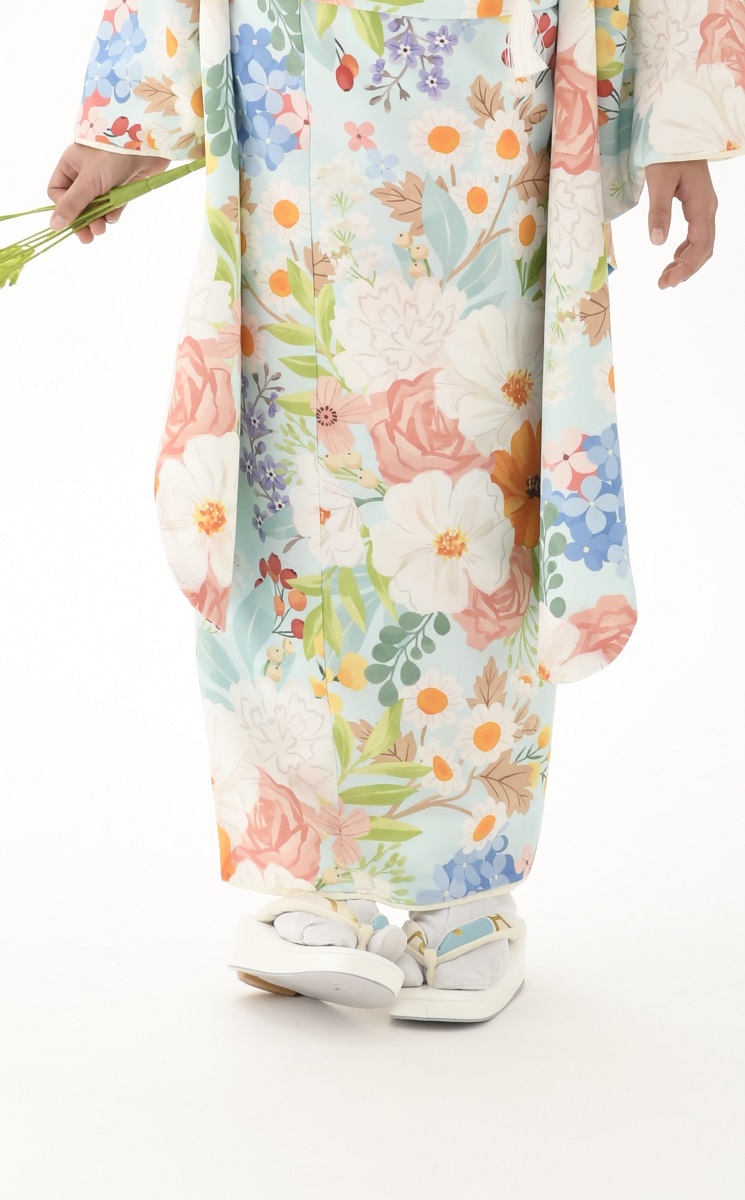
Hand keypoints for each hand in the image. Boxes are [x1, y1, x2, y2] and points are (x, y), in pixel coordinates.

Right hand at [46, 142, 172, 243]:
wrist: (147, 144)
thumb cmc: (112, 156)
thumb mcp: (89, 181)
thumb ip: (72, 204)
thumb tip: (54, 225)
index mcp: (71, 165)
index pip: (58, 192)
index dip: (64, 208)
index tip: (73, 220)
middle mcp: (85, 172)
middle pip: (78, 203)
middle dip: (83, 220)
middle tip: (88, 238)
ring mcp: (104, 179)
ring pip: (96, 206)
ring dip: (97, 219)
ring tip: (101, 229)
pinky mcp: (123, 186)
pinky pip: (113, 205)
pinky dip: (112, 213)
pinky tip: (113, 218)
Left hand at [645, 160, 717, 288]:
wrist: (678, 130)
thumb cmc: (667, 151)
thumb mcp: (658, 180)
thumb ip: (658, 210)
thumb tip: (658, 242)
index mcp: (701, 204)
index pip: (700, 244)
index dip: (687, 266)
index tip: (668, 281)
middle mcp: (707, 207)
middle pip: (704, 248)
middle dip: (686, 269)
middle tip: (663, 284)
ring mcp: (704, 206)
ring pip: (701, 242)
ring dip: (685, 261)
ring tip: (665, 276)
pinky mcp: (697, 203)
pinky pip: (697, 233)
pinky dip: (686, 249)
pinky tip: (673, 257)